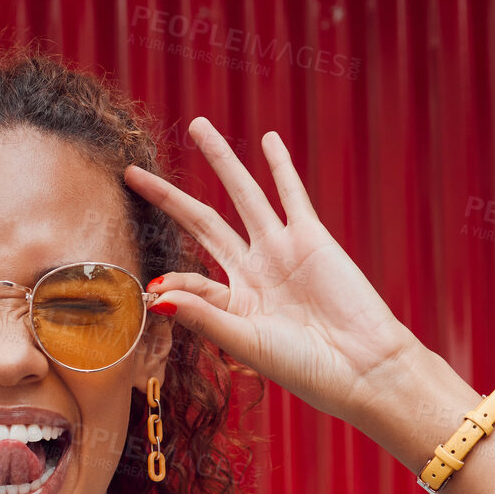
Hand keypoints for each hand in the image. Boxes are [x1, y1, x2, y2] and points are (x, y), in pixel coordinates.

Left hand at [124, 117, 423, 424]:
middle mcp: (253, 272)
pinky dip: (281, 167)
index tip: (150, 289)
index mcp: (234, 304)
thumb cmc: (304, 366)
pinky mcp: (312, 237)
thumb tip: (154, 297)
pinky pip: (291, 194)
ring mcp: (281, 250)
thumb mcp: (245, 341)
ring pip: (243, 195)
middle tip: (133, 174)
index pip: (191, 280)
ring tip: (199, 127)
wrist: (361, 367)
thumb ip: (202, 315)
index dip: (171, 282)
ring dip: (221, 160)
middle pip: (203, 223)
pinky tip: (267, 140)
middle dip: (169, 198)